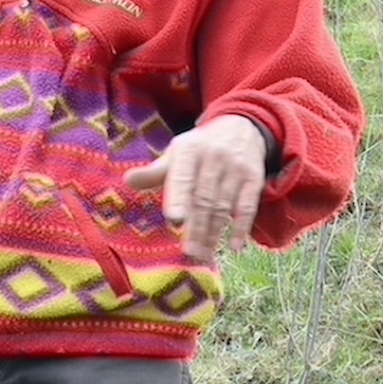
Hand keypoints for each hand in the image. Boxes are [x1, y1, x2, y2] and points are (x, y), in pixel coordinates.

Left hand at [125, 115, 269, 264]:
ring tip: (203, 255)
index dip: (178, 199)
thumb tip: (128, 181)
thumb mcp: (177, 153)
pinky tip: (234, 247)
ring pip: (223, 207)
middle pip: (204, 199)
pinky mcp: (254, 178)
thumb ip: (155, 172)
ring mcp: (236, 168)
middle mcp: (213, 157)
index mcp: (189, 150)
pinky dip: (241, 228)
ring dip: (214, 234)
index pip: (182, 177)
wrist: (241, 128)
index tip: (174, 220)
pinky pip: (247, 207)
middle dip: (196, 227)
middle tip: (189, 252)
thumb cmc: (200, 148)